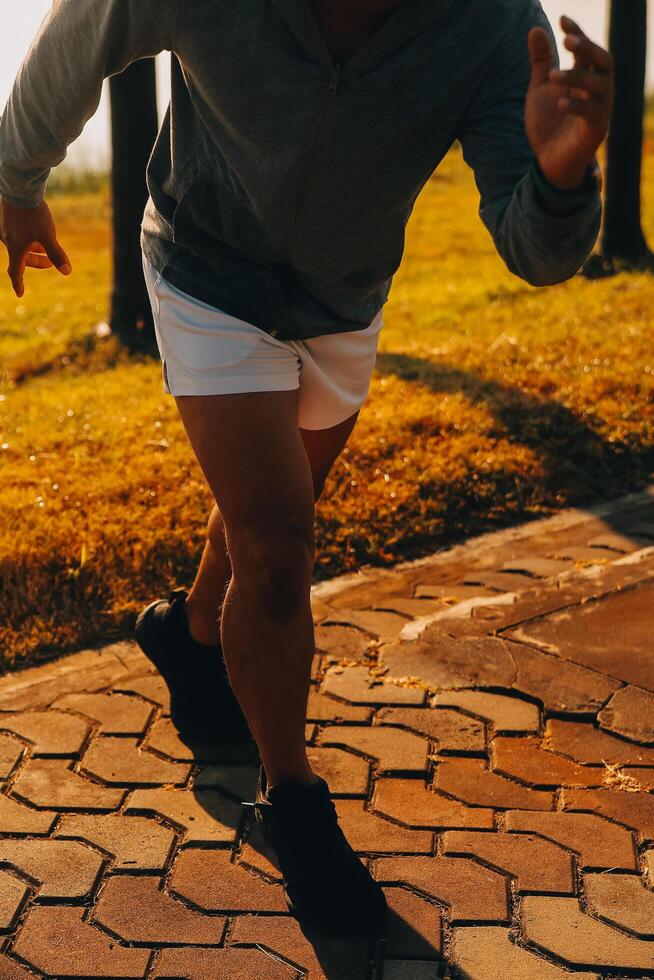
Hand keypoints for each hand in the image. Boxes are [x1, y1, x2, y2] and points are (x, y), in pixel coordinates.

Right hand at [0, 197, 71, 297]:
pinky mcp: (8, 217)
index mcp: (14, 248)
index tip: (21, 294)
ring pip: (19, 244)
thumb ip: (57, 254)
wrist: (19, 187)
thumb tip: (67, 272)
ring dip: (32, 249)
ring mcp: (6, 227)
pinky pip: (17, 233)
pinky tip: (37, 231)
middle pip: (20, 258)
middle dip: (35, 262)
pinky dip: (28, 238)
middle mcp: (7, 239)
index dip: (19, 284)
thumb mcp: (48, 235)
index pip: (15, 272)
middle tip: (50, 263)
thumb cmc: (32, 214)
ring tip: (46, 246)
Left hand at [525, 15, 612, 189]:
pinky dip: (577, 106)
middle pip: (603, 60)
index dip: (577, 33)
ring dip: (577, 77)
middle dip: (587, 48)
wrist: (548, 160)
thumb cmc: (548, 123)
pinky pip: (593, 113)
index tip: (563, 19)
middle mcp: (597, 89)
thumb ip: (540, 62)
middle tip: (567, 42)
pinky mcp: (596, 129)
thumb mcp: (540, 88)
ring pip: (600, 85)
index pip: (586, 49)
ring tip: (553, 77)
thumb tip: (534, 29)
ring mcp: (600, 108)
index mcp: (585, 76)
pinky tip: (559, 102)